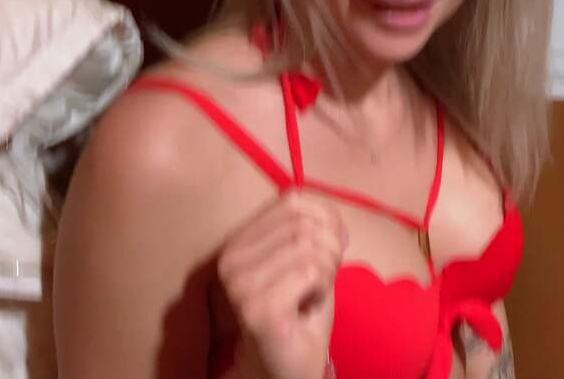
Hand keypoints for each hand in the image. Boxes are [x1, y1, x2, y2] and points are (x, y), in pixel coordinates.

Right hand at [218, 191, 347, 378]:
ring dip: (327, 272)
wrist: (288, 366)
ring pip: (310, 247)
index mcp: (238, 241)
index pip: (291, 201)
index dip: (325, 219)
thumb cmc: (300, 312)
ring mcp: (240, 285)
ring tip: (312, 294)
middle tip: (321, 278)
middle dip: (330, 248)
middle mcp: (230, 259)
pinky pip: (312, 272)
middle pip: (303, 223)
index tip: (328, 249)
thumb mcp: (309, 259)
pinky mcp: (257, 308)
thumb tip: (333, 215)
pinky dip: (323, 288)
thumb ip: (316, 229)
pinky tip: (308, 307)